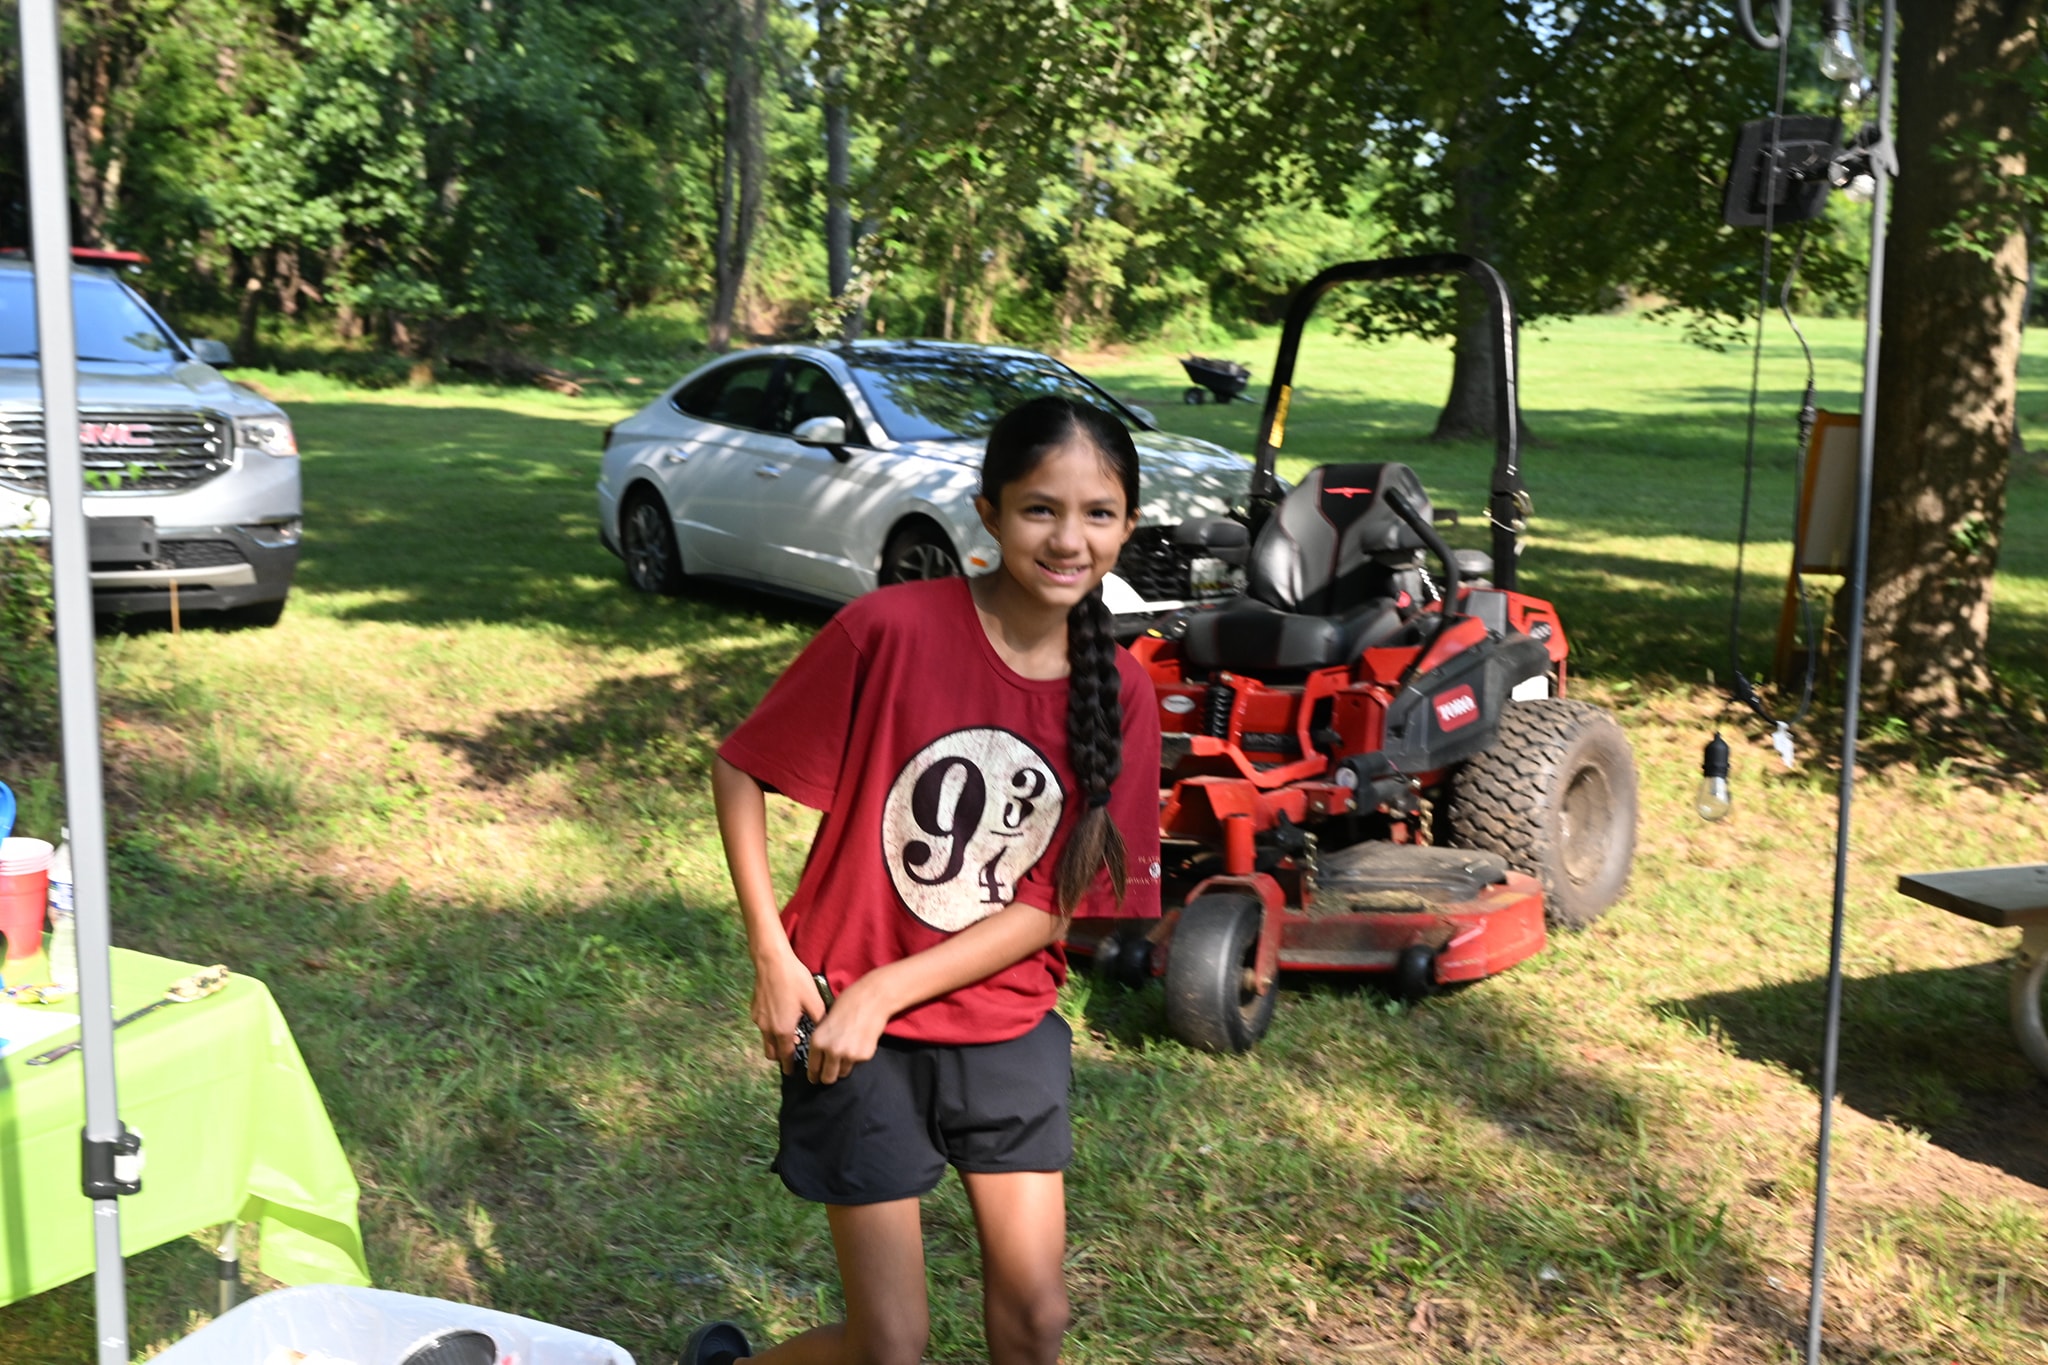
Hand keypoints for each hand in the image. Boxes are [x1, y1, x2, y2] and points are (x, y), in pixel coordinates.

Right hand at [752, 952, 827, 1074]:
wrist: (772, 961)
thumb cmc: (794, 980)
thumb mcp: (813, 1000)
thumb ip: (819, 1019)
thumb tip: (825, 1031)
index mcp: (783, 1029)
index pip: (786, 1056)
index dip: (789, 1065)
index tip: (792, 1072)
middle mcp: (767, 1028)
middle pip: (771, 1052)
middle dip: (780, 1056)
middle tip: (792, 1053)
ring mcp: (758, 1018)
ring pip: (766, 1038)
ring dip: (775, 1041)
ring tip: (789, 1032)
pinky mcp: (754, 1009)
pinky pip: (762, 1025)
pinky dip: (770, 1026)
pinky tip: (781, 1014)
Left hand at [805, 975, 891, 1084]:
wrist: (872, 999)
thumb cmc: (848, 1003)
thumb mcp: (825, 1021)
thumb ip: (822, 1040)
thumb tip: (820, 1057)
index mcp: (818, 1041)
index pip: (813, 1069)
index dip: (814, 1075)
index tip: (815, 1078)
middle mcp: (831, 1051)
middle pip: (828, 1078)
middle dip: (828, 1076)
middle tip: (830, 1072)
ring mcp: (849, 1055)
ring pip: (843, 1073)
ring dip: (843, 1068)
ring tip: (846, 1054)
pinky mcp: (864, 1056)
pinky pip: (857, 1064)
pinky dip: (857, 1058)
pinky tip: (859, 1044)